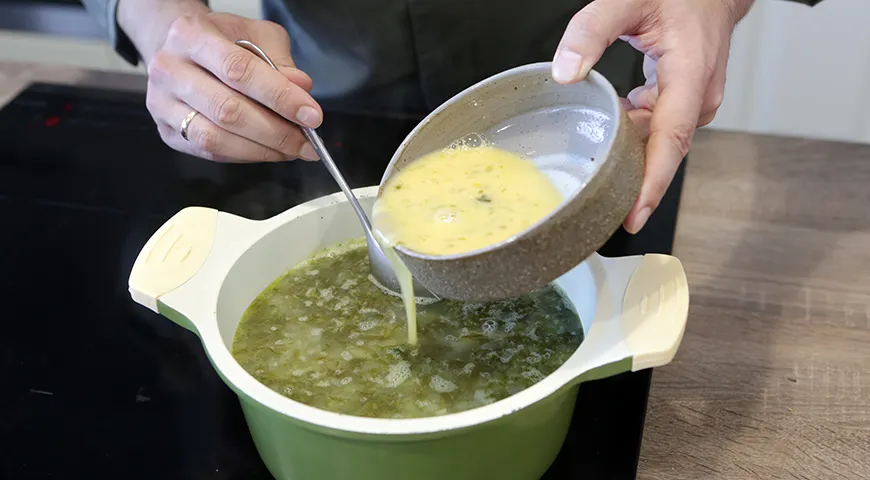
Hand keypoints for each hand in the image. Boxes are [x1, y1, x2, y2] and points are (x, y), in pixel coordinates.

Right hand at [120, 3, 321, 162]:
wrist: (183, 51)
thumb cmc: (224, 41)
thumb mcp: (256, 35)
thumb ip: (279, 60)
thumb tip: (301, 88)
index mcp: (191, 36)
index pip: (239, 70)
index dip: (280, 97)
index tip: (312, 115)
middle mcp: (169, 69)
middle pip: (227, 110)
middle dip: (276, 131)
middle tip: (307, 141)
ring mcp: (162, 103)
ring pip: (215, 138)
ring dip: (262, 150)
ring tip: (292, 150)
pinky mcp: (166, 130)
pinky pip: (209, 152)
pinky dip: (245, 155)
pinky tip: (267, 150)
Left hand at [552, 0, 753, 232]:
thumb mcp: (628, 0)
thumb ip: (592, 30)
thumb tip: (565, 71)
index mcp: (690, 75)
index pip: (671, 140)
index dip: (652, 182)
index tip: (633, 214)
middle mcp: (699, 97)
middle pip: (664, 151)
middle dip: (634, 181)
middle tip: (599, 207)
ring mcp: (695, 101)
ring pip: (659, 141)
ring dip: (630, 152)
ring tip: (598, 169)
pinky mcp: (686, 100)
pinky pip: (658, 128)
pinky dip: (634, 133)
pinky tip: (611, 128)